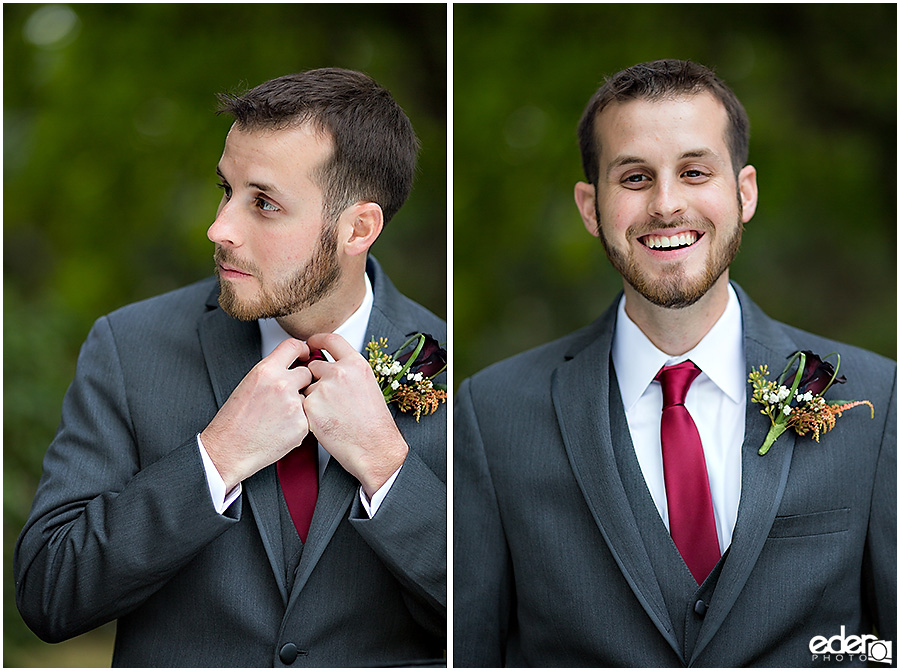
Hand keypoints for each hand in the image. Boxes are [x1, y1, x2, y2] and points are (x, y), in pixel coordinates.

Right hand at [201, 338, 314, 490]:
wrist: (231, 448)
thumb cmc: (235, 419)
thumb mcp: (249, 384)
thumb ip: (272, 372)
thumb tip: (292, 364)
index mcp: (266, 371)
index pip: (293, 346)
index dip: (302, 349)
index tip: (305, 354)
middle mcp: (282, 385)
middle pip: (307, 372)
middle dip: (302, 381)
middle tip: (287, 394)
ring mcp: (294, 405)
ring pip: (310, 395)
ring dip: (301, 402)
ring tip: (279, 414)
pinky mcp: (301, 425)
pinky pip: (308, 416)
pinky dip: (299, 421)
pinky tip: (282, 427)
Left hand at [305, 333, 408, 498]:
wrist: (374, 448)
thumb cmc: (374, 423)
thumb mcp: (367, 386)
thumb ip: (349, 371)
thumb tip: (331, 365)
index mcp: (356, 364)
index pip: (331, 340)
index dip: (317, 340)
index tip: (311, 343)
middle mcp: (340, 372)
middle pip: (314, 365)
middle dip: (315, 379)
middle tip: (328, 398)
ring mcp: (323, 389)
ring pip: (306, 387)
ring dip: (312, 397)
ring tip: (332, 414)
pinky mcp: (311, 407)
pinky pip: (302, 404)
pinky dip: (309, 413)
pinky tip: (325, 422)